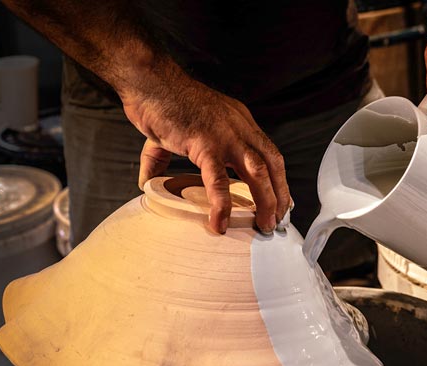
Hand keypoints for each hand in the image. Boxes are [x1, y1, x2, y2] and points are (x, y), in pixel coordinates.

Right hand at [124, 71, 289, 234]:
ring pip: (257, 172)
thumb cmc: (159, 100)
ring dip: (265, 200)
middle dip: (279, 194)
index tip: (280, 201)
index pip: (270, 153)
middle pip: (273, 164)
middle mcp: (239, 127)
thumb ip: (163, 158)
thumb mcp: (173, 131)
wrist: (147, 78)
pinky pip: (219, 178)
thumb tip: (147, 182)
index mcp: (238, 122)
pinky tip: (218, 222)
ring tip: (262, 225)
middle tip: (275, 220)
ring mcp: (225, 134)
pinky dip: (221, 203)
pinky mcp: (204, 143)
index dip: (279, 179)